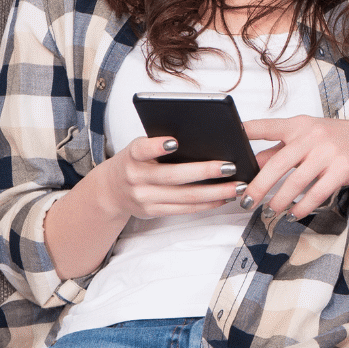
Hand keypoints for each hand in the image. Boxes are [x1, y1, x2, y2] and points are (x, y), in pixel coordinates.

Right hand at [92, 136, 244, 221]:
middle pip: (174, 176)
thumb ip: (160, 143)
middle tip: (231, 166)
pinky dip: (208, 204)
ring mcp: (144, 198)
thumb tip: (202, 136)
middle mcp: (136, 178)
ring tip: (237, 186)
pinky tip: (225, 197)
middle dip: (205, 171)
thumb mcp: (139, 148)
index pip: (142, 149)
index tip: (175, 141)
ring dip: (215, 192)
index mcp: (132, 156)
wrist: (110, 190)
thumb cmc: (135, 162)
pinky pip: (185, 209)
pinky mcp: (153, 212)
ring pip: (185, 197)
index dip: (157, 146)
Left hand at [240, 116, 348, 219]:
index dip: (245, 131)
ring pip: (296, 183)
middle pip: (277, 164)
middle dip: (258, 187)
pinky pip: (317, 193)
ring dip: (279, 201)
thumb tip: (250, 165)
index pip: (266, 126)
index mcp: (298, 125)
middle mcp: (312, 136)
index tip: (227, 139)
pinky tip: (294, 213)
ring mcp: (328, 152)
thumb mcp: (305, 136)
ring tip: (270, 211)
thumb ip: (278, 149)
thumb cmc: (332, 139)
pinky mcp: (342, 168)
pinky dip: (302, 206)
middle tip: (245, 202)